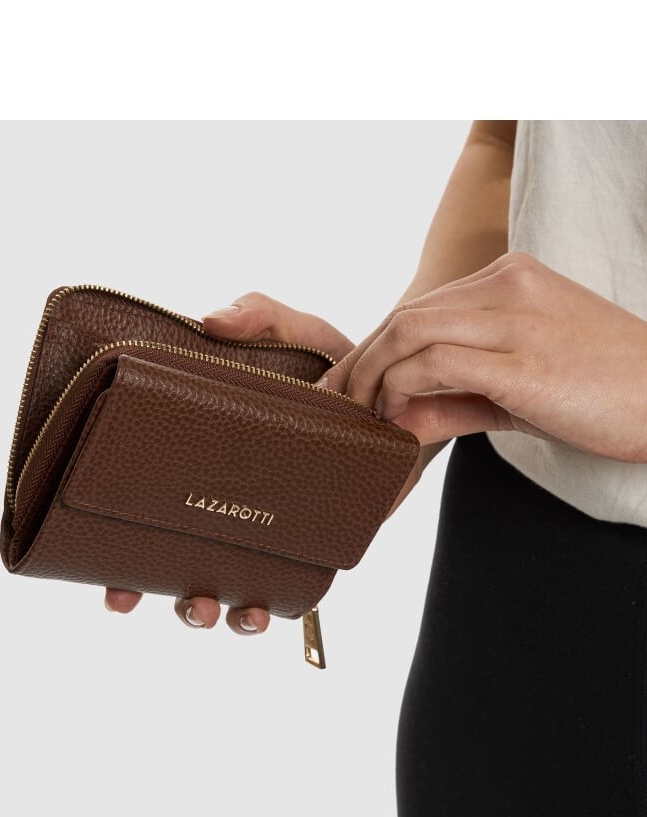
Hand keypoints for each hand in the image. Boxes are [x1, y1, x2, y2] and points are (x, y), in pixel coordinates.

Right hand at [105, 292, 354, 631]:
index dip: (119, 556)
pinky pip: (285, 593)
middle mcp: (226, 502)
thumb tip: (210, 320)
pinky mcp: (313, 546)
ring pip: (223, 590)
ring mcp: (267, 531)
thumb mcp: (300, 333)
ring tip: (216, 608)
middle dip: (157, 594)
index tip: (113, 582)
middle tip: (153, 598)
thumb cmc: (340, 365)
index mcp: (205, 459)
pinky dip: (267, 609)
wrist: (405, 394)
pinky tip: (265, 608)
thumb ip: (260, 316)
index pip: (144, 512)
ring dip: (208, 610)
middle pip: (174, 565)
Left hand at [318, 252, 646, 462]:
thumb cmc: (599, 393)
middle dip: (361, 360)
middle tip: (336, 401)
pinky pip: (435, 362)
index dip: (375, 345)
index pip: (422, 306)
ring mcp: (517, 318)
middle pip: (407, 314)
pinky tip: (393, 416)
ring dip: (372, 376)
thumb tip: (396, 420)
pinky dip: (401, 387)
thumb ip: (454, 397)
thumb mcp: (518, 387)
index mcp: (511, 278)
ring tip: (360, 414)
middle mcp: (509, 285)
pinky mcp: (523, 360)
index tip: (348, 381)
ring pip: (411, 331)